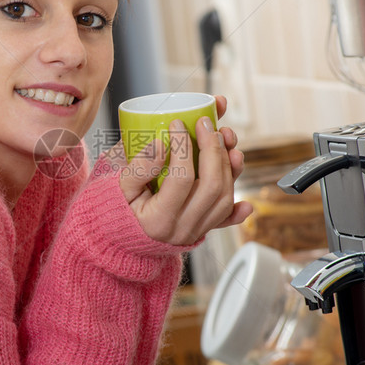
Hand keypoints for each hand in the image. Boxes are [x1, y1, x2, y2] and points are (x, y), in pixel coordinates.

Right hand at [117, 95, 252, 245]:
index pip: (181, 178)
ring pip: (224, 197)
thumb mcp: (118, 189)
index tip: (178, 123)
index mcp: (158, 219)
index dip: (183, 147)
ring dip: (230, 166)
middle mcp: (182, 229)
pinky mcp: (201, 230)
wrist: (121, 240)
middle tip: (206, 124)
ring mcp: (195, 231)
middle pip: (211, 186)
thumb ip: (137, 168)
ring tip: (225, 138)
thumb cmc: (118, 208)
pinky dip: (237, 208)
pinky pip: (225, 219)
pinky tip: (246, 201)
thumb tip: (161, 145)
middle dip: (213, 149)